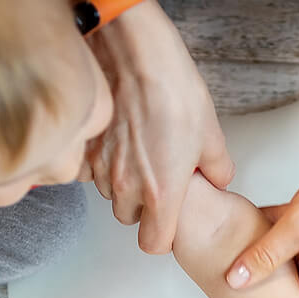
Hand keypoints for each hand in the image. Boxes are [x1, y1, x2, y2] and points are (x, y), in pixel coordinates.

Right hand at [83, 1, 234, 254]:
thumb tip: (217, 179)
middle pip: (129, 218)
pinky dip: (100, 163)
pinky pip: (89, 170)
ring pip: (108, 193)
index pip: (154, 245)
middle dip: (142, 205)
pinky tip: (116, 140)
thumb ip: (217, 169)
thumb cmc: (174, 90)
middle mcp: (126, 187)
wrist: (133, 52)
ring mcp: (100, 167)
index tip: (170, 218)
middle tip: (157, 176)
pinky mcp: (81, 146)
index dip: (163, 235)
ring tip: (138, 151)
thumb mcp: (211, 133)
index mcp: (162, 193)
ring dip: (121, 183)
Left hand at [226, 134, 298, 297]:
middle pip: (291, 285)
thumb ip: (265, 255)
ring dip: (267, 251)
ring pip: (290, 256)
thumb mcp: (297, 225)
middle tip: (234, 280)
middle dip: (265, 285)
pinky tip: (255, 215)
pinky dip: (277, 228)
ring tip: (234, 247)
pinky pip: (295, 233)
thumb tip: (236, 280)